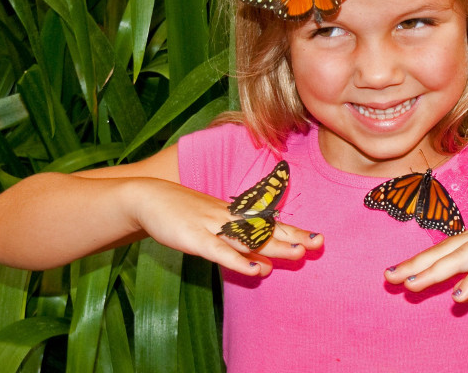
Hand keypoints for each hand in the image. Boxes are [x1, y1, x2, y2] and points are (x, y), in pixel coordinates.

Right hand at [128, 177, 322, 276]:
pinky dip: (239, 262)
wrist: (149, 197)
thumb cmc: (183, 213)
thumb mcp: (213, 225)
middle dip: (293, 237)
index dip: (293, 231)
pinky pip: (220, 251)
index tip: (317, 238)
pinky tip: (256, 270)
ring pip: (248, 238)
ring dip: (273, 246)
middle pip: (266, 229)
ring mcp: (213, 227)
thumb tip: (262, 263)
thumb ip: (236, 244)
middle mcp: (229, 219)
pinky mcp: (195, 238)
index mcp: (234, 215)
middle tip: (319, 243)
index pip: (269, 224)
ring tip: (299, 254)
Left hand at [384, 206, 467, 300]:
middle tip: (387, 277)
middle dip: (414, 265)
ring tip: (410, 285)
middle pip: (442, 253)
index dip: (418, 261)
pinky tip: (456, 295)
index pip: (442, 251)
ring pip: (458, 259)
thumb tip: (459, 294)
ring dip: (433, 272)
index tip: (394, 272)